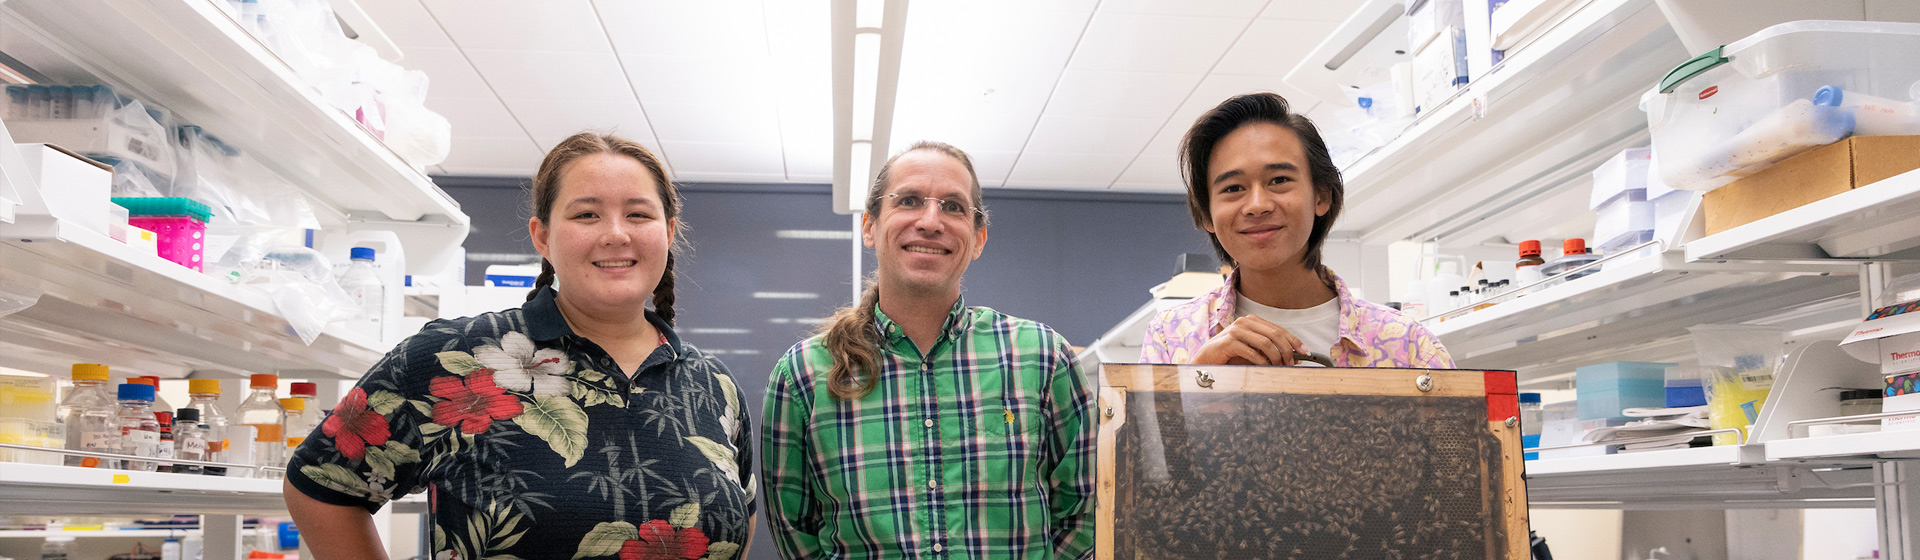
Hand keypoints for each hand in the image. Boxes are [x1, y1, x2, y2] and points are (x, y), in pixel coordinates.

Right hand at [1190, 315, 1304, 365]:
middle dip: (1287, 350)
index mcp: (1252, 320)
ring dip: (1276, 357)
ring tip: (1279, 367)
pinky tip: (1265, 368)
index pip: (1279, 329)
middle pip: (1275, 334)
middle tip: (1292, 364)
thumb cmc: (1230, 356)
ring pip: (1266, 342)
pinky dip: (1262, 362)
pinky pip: (1252, 352)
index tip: (1305, 351)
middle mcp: (1245, 321)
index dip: (1294, 340)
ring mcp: (1236, 330)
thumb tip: (1294, 357)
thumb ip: (1270, 351)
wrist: (1205, 360)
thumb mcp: (1253, 351)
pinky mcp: (1229, 341)